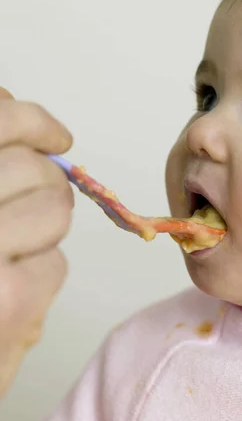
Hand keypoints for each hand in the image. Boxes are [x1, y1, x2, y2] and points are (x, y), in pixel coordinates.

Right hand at [0, 87, 73, 397]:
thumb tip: (24, 122)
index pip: (1, 122)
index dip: (35, 121)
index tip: (57, 135)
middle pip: (38, 169)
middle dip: (46, 185)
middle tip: (27, 208)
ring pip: (55, 210)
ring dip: (44, 231)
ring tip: (11, 256)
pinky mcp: (6, 299)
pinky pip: (55, 261)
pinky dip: (41, 274)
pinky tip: (9, 292)